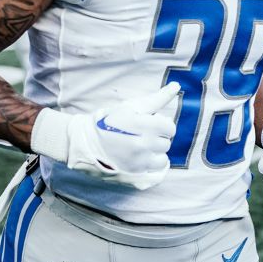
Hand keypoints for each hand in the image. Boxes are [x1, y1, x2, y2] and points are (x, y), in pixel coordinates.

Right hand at [32, 82, 181, 189]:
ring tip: (139, 148)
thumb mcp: (131, 106)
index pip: (169, 127)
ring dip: (155, 153)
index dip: (160, 124)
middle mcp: (144, 145)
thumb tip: (176, 85)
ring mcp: (140, 163)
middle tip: (140, 135)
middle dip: (156, 138)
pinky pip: (157, 174)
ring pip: (162, 158)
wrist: (86, 143)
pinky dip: (153, 167)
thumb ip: (157, 98)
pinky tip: (144, 160)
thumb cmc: (109, 121)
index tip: (149, 124)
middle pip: (166, 143)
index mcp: (144, 126)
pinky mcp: (136, 176)